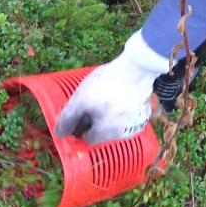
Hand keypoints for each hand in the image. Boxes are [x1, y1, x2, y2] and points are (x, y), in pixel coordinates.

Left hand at [55, 30, 170, 143]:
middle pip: (103, 131)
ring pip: (116, 123)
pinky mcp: (145, 111)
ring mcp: (137, 123)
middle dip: (94, 119)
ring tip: (104, 95)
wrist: (136, 68)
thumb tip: (59, 134)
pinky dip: (122, 108)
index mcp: (107, 133)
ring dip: (108, 113)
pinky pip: (128, 114)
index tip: (79, 112)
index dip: (80, 126)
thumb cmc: (106, 84)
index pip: (88, 138)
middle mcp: (123, 134)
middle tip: (91, 101)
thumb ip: (68, 119)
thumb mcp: (80, 100)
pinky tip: (117, 94)